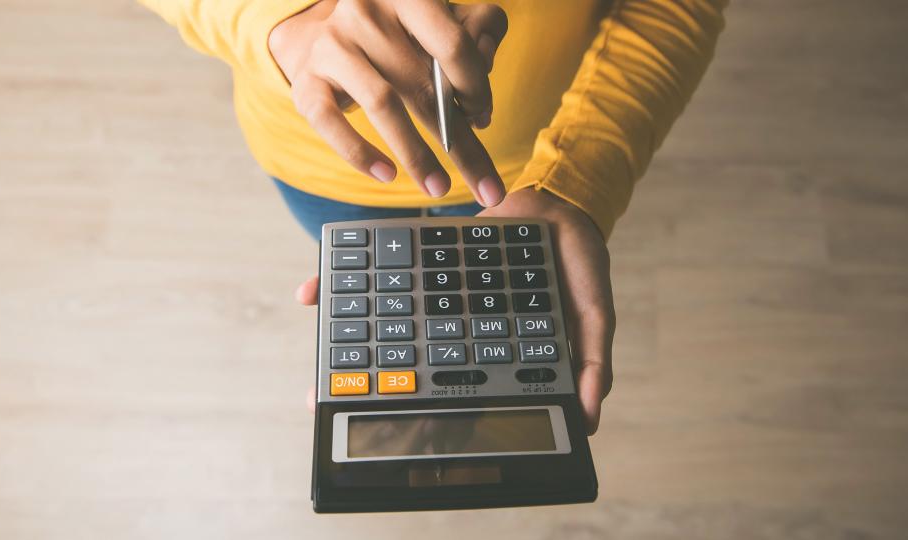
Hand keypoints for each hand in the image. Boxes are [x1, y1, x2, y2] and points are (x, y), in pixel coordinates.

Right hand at [269, 0, 508, 205]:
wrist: (328, 36)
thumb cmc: (398, 35)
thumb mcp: (441, 24)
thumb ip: (478, 34)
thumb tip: (484, 87)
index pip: (453, 45)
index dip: (476, 88)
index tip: (483, 117)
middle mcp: (365, 13)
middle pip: (423, 85)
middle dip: (460, 143)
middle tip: (486, 187)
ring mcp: (333, 46)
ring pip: (382, 104)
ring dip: (416, 154)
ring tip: (438, 187)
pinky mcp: (307, 82)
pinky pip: (332, 124)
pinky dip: (359, 154)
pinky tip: (386, 174)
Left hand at [294, 189, 614, 433]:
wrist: (560, 202)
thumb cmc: (579, 264)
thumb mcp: (595, 312)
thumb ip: (595, 361)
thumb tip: (590, 418)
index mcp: (494, 349)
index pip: (455, 391)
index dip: (424, 417)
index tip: (389, 437)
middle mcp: (460, 329)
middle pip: (408, 366)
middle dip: (368, 389)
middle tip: (324, 406)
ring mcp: (439, 299)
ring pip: (387, 327)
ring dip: (348, 343)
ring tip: (315, 372)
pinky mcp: (422, 265)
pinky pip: (385, 279)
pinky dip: (350, 286)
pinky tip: (311, 292)